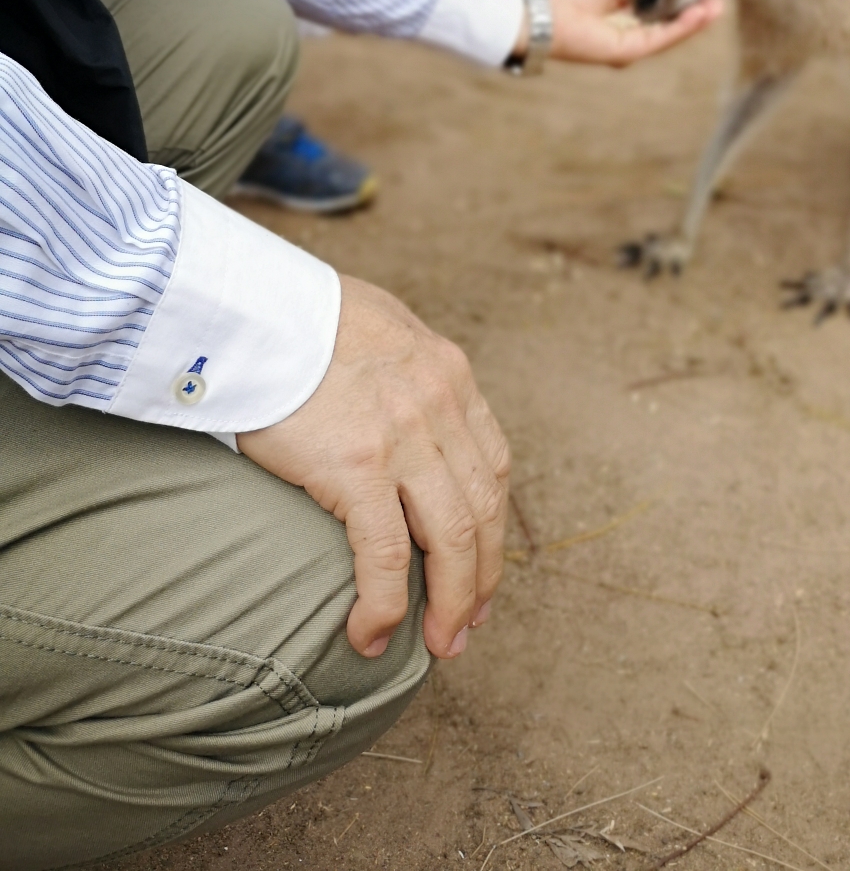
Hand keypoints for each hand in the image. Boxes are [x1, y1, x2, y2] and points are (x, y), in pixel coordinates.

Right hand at [239, 276, 508, 660]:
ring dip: (452, 603)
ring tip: (439, 644)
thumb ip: (400, 374)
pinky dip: (387, 603)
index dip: (492, 527)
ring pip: (451, 540)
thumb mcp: (379, 332)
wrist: (256, 305)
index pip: (492, 466)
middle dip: (481, 579)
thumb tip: (394, 406)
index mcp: (449, 375)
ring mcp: (404, 436)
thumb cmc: (301, 318)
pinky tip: (372, 633)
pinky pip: (387, 554)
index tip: (481, 569)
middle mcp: (440, 406)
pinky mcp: (358, 466)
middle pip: (483, 511)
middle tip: (468, 627)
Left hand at [545, 0, 722, 66]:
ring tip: (717, 6)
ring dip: (695, 21)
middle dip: (695, 15)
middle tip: (719, 0)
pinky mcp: (627, 51)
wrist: (542, 15)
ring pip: (671, 35)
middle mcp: (630, 42)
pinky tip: (698, 13)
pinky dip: (681, 26)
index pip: (661, 18)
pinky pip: (660, 38)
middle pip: (671, 29)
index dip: (682, 7)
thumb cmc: (565, 2)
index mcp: (624, 27)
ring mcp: (630, 48)